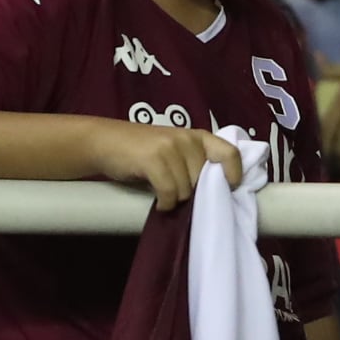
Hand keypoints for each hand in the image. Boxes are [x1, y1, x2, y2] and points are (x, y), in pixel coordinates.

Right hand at [92, 120, 244, 210]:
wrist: (105, 142)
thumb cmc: (141, 150)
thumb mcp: (174, 150)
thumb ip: (194, 162)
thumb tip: (216, 191)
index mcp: (197, 136)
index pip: (229, 153)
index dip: (234, 174)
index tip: (229, 189)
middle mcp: (187, 138)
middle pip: (203, 181)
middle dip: (191, 193)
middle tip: (174, 190)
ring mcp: (170, 147)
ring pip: (186, 190)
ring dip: (175, 199)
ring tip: (161, 191)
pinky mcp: (153, 159)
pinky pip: (169, 193)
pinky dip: (164, 203)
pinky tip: (158, 202)